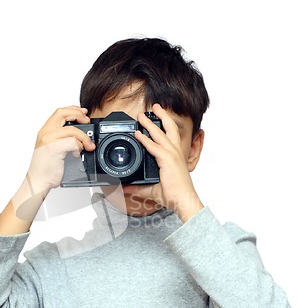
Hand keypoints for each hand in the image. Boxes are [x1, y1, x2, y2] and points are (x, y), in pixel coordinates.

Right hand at [26, 106, 94, 194]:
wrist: (38, 181)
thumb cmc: (45, 168)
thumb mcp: (52, 148)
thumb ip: (63, 139)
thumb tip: (80, 136)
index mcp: (45, 131)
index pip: (59, 112)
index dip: (73, 109)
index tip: (83, 112)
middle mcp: (45, 133)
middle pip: (63, 114)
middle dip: (79, 115)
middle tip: (87, 121)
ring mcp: (49, 140)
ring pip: (72, 130)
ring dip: (84, 137)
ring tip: (88, 146)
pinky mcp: (54, 148)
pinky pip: (72, 142)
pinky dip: (79, 147)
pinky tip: (77, 153)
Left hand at [128, 103, 203, 221]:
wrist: (183, 200)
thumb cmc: (173, 194)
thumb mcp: (152, 190)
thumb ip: (137, 188)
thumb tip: (124, 188)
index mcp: (175, 157)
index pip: (169, 137)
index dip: (161, 128)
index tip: (153, 122)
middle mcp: (176, 153)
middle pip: (170, 128)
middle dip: (162, 116)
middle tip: (154, 107)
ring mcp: (173, 155)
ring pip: (162, 133)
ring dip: (151, 123)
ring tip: (141, 116)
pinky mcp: (168, 160)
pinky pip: (154, 147)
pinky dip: (145, 140)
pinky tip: (137, 134)